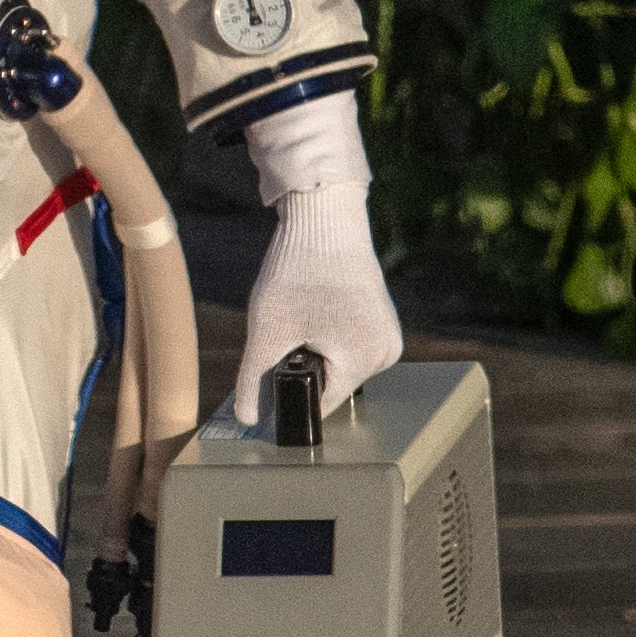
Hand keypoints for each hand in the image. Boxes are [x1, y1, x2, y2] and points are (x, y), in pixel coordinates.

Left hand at [227, 97, 401, 425]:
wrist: (324, 216)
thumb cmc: (298, 270)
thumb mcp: (267, 329)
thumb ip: (254, 379)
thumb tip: (247, 420)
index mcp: (365, 361)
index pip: (321, 402)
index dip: (291, 392)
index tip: (273, 365)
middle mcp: (387, 353)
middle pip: (332, 383)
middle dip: (304, 365)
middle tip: (287, 327)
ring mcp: (389, 334)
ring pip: (339, 364)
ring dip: (315, 349)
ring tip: (303, 313)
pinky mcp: (383, 318)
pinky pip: (349, 343)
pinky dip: (327, 334)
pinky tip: (316, 307)